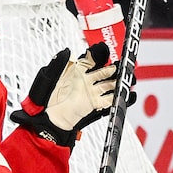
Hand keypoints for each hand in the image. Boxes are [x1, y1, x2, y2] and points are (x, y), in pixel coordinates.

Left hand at [9, 43, 130, 145]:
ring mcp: (93, 92)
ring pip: (111, 83)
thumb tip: (66, 51)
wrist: (47, 121)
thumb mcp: (47, 79)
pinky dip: (121, 98)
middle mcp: (87, 79)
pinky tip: (128, 95)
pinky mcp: (96, 105)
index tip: (103, 51)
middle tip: (121, 64)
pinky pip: (111, 100)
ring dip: (121, 80)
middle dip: (116, 66)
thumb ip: (57, 65)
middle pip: (106, 69)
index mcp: (76, 69)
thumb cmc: (44, 99)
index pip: (92, 57)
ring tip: (128, 78)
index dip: (99, 53)